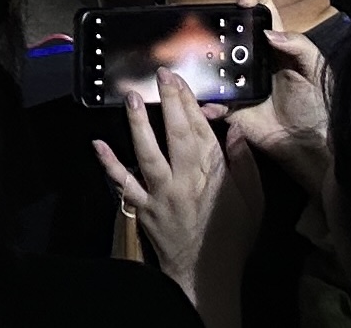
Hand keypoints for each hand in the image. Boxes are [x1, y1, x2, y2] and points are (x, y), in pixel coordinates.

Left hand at [93, 68, 256, 324]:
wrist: (208, 274)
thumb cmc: (232, 236)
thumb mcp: (253, 201)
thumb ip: (245, 165)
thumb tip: (235, 131)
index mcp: (213, 176)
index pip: (201, 131)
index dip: (190, 103)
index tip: (181, 81)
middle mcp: (185, 180)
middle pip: (176, 135)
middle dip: (168, 102)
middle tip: (160, 75)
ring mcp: (161, 194)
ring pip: (147, 153)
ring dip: (138, 125)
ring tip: (131, 98)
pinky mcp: (142, 208)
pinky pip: (123, 184)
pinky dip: (109, 165)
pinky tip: (97, 144)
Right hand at [218, 0, 331, 186]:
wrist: (310, 143)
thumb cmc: (317, 103)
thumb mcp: (316, 70)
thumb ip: (299, 46)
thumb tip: (268, 33)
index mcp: (274, 45)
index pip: (261, 12)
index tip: (243, 1)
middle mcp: (252, 59)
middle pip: (229, 33)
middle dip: (215, 26)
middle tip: (208, 30)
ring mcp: (238, 82)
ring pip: (213, 64)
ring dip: (202, 62)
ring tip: (195, 62)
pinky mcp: (230, 106)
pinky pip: (212, 101)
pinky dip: (207, 102)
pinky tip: (210, 104)